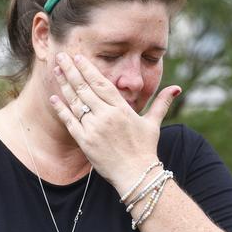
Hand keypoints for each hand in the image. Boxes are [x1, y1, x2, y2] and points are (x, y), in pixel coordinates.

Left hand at [49, 52, 180, 191]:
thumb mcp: (153, 123)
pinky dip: (61, 109)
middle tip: (61, 56)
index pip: (102, 84)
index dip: (89, 69)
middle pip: (85, 88)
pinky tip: (54, 98)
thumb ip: (162, 103)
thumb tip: (177, 88)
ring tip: (56, 71)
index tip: (78, 57)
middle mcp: (106, 116)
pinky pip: (70, 121)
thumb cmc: (145, 149)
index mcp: (122, 109)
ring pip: (75, 102)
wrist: (136, 175)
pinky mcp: (85, 141)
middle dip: (72, 71)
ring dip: (64, 85)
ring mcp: (94, 128)